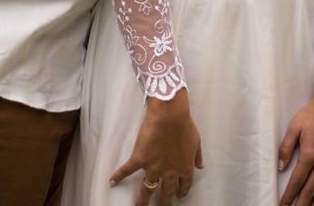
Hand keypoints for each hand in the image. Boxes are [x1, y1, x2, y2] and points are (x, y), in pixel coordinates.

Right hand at [109, 89, 203, 205]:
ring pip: (147, 189)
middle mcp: (169, 172)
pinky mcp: (139, 159)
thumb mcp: (196, 141)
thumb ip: (197, 156)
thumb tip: (200, 165)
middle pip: (166, 192)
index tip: (179, 197)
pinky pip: (127, 170)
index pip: (184, 185)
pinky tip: (113, 180)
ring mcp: (153, 167)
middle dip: (163, 202)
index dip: (182, 192)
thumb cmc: (184, 125)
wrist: (169, 116)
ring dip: (143, 200)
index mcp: (184, 167)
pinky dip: (119, 175)